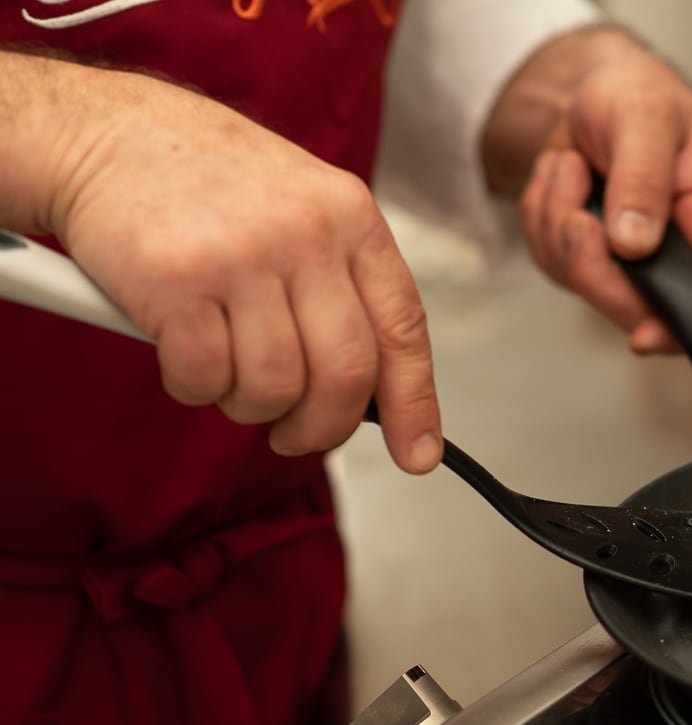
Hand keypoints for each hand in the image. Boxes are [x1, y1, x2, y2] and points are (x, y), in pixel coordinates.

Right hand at [4, 53, 441, 472]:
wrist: (102, 132)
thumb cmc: (207, 182)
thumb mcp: (303, 207)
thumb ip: (343, 286)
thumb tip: (381, 392)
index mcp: (351, 216)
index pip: (404, 329)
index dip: (414, 403)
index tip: (417, 454)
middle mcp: (306, 233)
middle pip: (345, 375)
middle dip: (322, 426)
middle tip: (293, 434)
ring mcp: (242, 255)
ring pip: (274, 387)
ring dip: (247, 404)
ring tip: (225, 371)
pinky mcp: (175, 280)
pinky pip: (204, 379)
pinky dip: (193, 387)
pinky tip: (180, 352)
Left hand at [487, 28, 691, 354]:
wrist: (588, 88)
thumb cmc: (634, 92)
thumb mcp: (645, 116)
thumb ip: (644, 178)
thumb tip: (636, 243)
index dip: (685, 324)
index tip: (644, 335)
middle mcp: (681, 248)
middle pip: (641, 308)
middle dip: (591, 263)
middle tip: (577, 212)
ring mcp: (635, 261)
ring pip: (586, 285)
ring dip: (558, 224)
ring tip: (571, 167)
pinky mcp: (594, 258)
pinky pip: (553, 263)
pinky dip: (541, 218)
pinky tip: (561, 179)